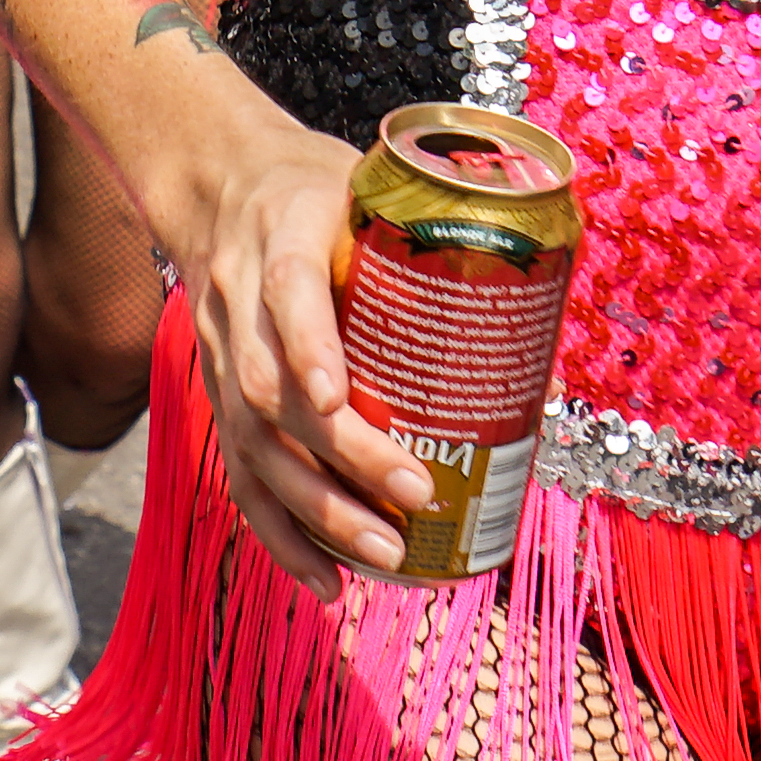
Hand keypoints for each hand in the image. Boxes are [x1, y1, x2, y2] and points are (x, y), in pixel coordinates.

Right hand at [161, 108, 433, 584]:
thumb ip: (442, 259)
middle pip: (273, 390)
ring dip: (317, 509)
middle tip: (417, 494)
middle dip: (344, 454)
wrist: (216, 180)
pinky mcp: (217, 392)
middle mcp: (237, 297)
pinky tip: (323, 580)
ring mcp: (220, 351)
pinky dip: (279, 533)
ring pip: (252, 444)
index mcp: (282, 232)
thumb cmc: (318, 189)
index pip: (287, 291)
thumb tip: (543, 364)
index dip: (309, 346)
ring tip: (384, 554)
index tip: (342, 397)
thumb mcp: (371, 190)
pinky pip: (238, 473)